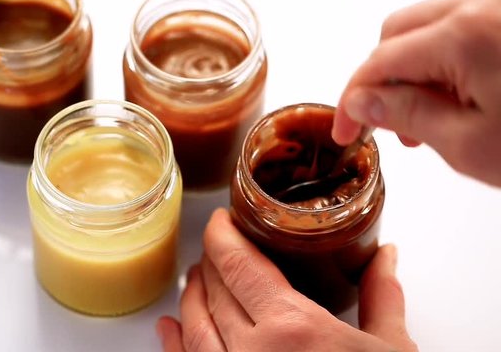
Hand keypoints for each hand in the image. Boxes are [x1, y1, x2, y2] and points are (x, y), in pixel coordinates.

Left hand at [156, 208, 416, 351]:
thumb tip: (385, 256)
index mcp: (293, 329)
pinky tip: (168, 328)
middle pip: (214, 292)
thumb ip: (382, 296)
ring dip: (190, 297)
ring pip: (194, 328)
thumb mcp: (392, 350)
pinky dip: (173, 345)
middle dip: (211, 263)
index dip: (222, 236)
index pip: (239, 264)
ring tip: (194, 279)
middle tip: (215, 248)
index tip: (220, 220)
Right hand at [332, 0, 500, 186]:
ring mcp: (498, 7)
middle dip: (381, 79)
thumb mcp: (469, 144)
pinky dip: (442, 59)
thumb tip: (362, 101)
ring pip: (426, 27)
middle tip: (384, 124)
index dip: (353, 100)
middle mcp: (483, 6)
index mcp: (467, 35)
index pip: (380, 62)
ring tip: (424, 117)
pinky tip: (454, 95)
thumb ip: (406, 115)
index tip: (345, 131)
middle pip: (397, 32)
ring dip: (411, 69)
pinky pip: (459, 26)